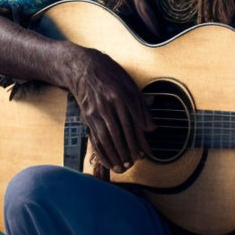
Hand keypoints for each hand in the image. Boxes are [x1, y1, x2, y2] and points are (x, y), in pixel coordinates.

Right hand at [52, 43, 154, 172]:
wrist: (84, 67)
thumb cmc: (111, 75)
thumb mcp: (131, 85)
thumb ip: (142, 107)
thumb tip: (151, 128)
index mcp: (123, 95)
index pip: (134, 123)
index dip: (140, 140)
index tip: (146, 153)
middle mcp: (109, 104)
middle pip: (121, 133)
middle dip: (129, 150)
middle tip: (135, 163)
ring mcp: (96, 111)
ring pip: (107, 138)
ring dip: (116, 154)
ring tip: (123, 167)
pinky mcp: (87, 117)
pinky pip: (95, 138)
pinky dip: (101, 151)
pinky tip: (108, 161)